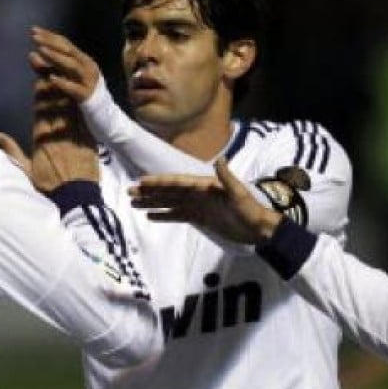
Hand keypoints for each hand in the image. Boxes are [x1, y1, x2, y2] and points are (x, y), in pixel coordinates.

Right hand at [0, 67, 98, 190]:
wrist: (77, 196)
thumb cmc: (50, 186)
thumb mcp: (26, 170)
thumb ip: (12, 150)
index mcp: (41, 137)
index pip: (39, 105)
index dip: (39, 85)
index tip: (38, 69)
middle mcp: (57, 130)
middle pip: (54, 98)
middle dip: (50, 75)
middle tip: (48, 56)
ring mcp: (74, 132)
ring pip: (69, 101)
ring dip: (65, 81)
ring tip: (63, 63)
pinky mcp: (88, 136)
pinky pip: (83, 112)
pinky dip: (79, 97)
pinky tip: (79, 84)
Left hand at [29, 26, 101, 102]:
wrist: (102, 114)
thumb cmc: (79, 92)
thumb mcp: (61, 77)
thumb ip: (46, 67)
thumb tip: (31, 53)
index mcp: (81, 60)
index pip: (65, 44)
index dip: (49, 36)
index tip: (33, 30)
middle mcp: (87, 66)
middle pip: (68, 50)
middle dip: (51, 42)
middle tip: (34, 37)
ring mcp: (88, 80)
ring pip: (72, 66)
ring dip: (56, 57)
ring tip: (41, 50)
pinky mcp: (87, 96)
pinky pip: (75, 88)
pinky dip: (64, 82)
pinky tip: (52, 78)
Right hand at [129, 158, 281, 243]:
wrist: (258, 229)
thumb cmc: (250, 210)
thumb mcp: (239, 194)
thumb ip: (227, 178)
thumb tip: (220, 159)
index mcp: (204, 185)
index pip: (177, 182)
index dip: (160, 181)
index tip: (142, 181)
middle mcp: (197, 194)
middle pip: (169, 191)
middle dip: (149, 191)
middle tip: (130, 192)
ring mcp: (197, 206)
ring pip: (169, 203)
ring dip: (152, 202)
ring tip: (134, 203)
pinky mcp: (198, 218)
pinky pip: (177, 216)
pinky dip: (163, 215)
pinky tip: (149, 216)